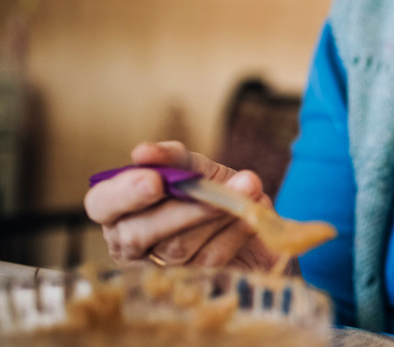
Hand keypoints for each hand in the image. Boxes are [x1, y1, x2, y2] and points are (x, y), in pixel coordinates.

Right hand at [84, 141, 281, 271]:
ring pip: (178, 246)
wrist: (249, 217)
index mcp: (118, 210)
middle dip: (181, 210)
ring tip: (247, 188)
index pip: (101, 204)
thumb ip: (174, 158)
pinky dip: (234, 231)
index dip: (124, 194)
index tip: (155, 180)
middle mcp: (129, 243)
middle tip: (214, 190)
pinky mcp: (192, 281)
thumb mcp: (194, 167)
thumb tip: (144, 153)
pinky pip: (210, 257)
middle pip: (138, 233)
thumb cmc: (209, 188)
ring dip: (215, 214)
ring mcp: (158, 268)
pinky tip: (250, 214)